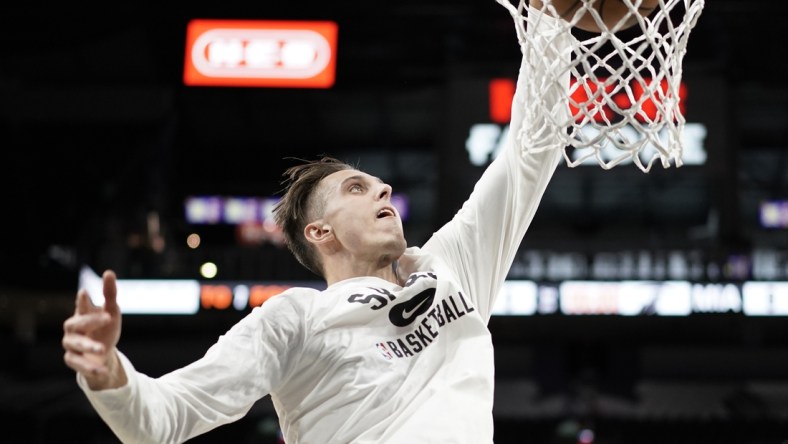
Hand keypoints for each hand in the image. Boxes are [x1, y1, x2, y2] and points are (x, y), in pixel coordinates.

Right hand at [62, 269, 126, 389]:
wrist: (102, 353)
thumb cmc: (105, 328)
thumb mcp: (112, 312)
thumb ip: (110, 294)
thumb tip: (108, 272)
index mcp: (82, 314)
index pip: (81, 306)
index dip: (83, 300)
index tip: (86, 292)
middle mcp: (73, 329)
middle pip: (75, 324)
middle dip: (90, 321)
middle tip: (108, 317)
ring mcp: (71, 345)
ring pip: (75, 344)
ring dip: (89, 346)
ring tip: (102, 348)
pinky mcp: (73, 360)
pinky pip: (78, 364)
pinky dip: (90, 367)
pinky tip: (103, 370)